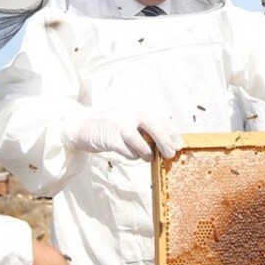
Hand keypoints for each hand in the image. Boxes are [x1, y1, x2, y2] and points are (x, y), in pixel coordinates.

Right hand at [62, 107, 182, 159]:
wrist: (85, 126)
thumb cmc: (113, 126)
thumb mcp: (132, 122)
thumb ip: (148, 130)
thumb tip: (170, 144)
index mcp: (138, 109)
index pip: (160, 118)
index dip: (172, 132)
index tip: (180, 145)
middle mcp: (130, 113)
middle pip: (154, 126)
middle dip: (165, 142)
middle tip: (170, 154)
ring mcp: (120, 124)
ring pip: (141, 142)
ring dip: (147, 152)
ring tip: (147, 156)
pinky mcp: (111, 138)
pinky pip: (128, 151)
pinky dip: (133, 156)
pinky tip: (131, 154)